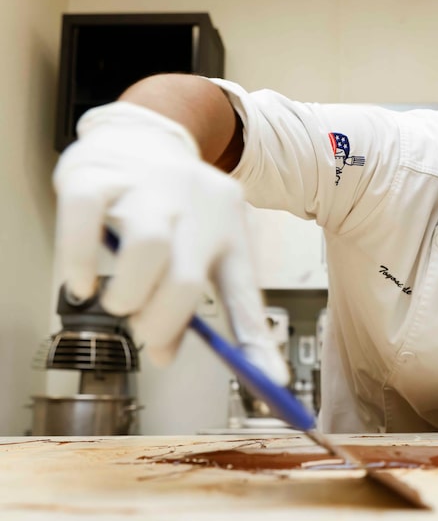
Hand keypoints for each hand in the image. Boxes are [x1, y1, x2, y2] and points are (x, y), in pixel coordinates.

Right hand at [53, 101, 289, 384]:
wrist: (146, 136)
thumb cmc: (178, 207)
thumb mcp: (205, 246)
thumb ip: (191, 303)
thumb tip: (164, 353)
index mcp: (229, 233)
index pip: (247, 295)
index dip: (258, 343)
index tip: (273, 384)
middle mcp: (194, 211)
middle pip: (188, 278)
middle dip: (164, 321)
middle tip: (148, 333)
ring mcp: (146, 191)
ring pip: (147, 246)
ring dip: (129, 294)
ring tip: (119, 303)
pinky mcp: (98, 177)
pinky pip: (86, 218)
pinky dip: (80, 258)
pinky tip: (83, 281)